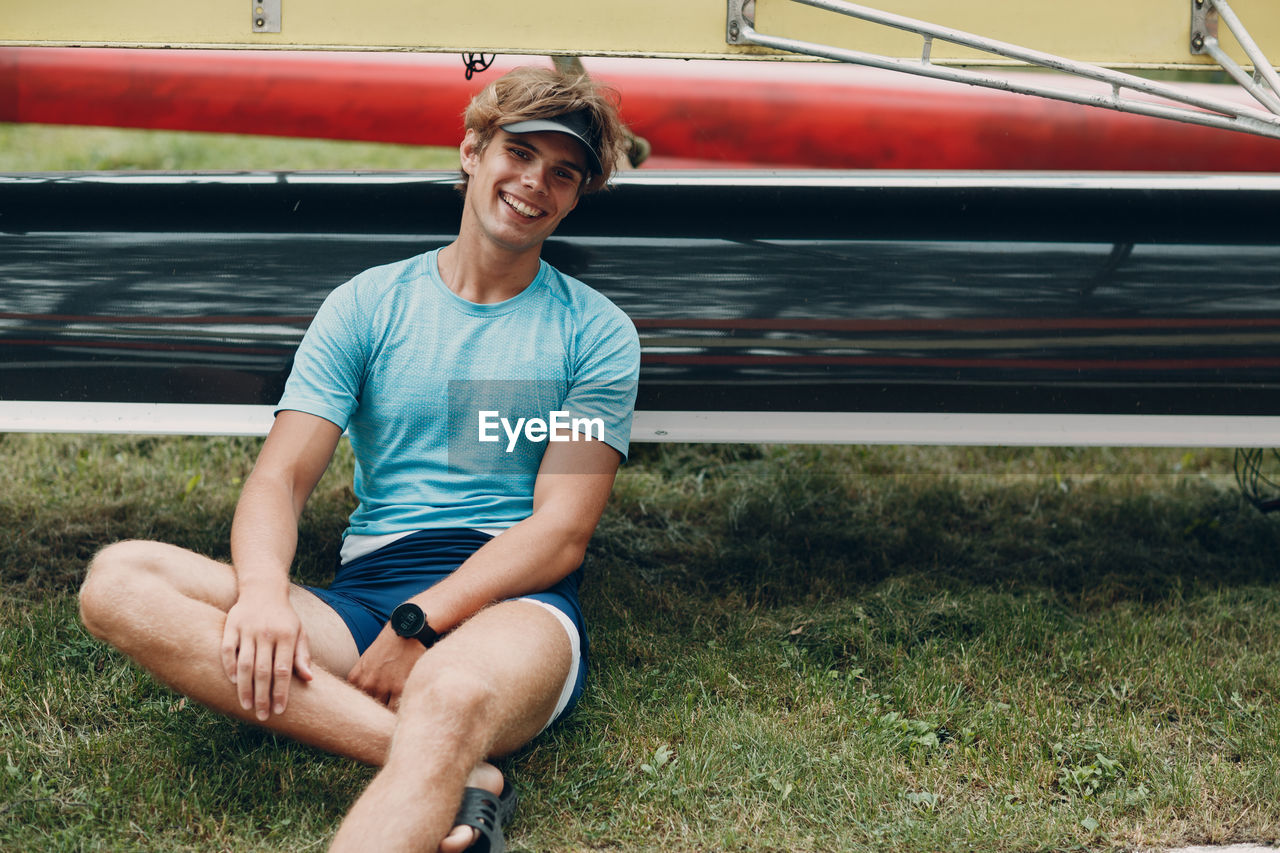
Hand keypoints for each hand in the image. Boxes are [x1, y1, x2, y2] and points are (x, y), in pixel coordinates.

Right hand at [220, 593, 313, 720]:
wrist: (264, 589)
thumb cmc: (284, 617)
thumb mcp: (299, 632)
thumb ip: (302, 656)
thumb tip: (309, 679)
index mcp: (287, 635)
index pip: (284, 670)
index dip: (281, 692)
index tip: (279, 710)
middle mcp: (267, 633)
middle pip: (263, 671)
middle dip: (263, 696)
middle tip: (262, 716)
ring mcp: (248, 629)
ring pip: (244, 664)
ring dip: (244, 688)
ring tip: (246, 706)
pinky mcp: (231, 625)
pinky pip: (227, 650)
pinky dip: (228, 667)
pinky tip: (232, 682)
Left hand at [347, 624, 426, 708]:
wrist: (407, 630)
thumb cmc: (389, 643)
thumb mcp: (367, 659)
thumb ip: (362, 678)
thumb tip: (363, 699)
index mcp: (356, 678)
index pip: (355, 703)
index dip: (364, 709)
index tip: (369, 712)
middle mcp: (367, 684)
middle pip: (369, 709)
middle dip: (375, 712)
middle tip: (380, 716)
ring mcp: (383, 687)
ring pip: (383, 711)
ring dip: (387, 713)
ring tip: (392, 714)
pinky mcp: (400, 688)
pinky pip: (397, 708)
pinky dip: (400, 709)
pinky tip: (403, 706)